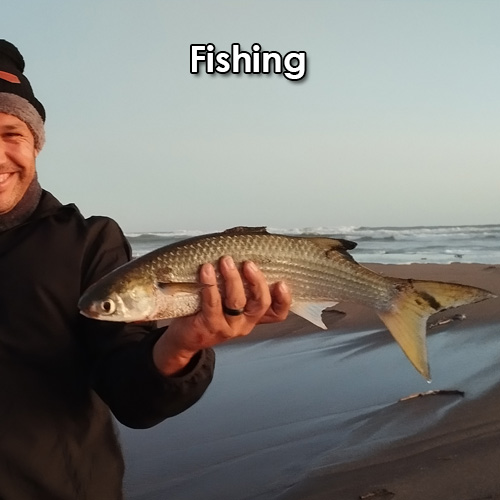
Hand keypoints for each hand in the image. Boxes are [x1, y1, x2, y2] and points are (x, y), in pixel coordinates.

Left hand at [152, 256, 290, 375]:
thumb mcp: (228, 303)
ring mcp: (229, 327)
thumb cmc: (206, 313)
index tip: (281, 283)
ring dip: (232, 278)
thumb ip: (239, 287)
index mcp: (253, 316)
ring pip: (237, 301)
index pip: (277, 313)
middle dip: (257, 281)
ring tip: (225, 261)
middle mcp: (245, 323)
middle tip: (248, 264)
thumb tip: (240, 253)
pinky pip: (213, 303)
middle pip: (260, 303)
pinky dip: (210, 284)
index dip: (283, 300)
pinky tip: (206, 271)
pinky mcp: (211, 326)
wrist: (184, 339)